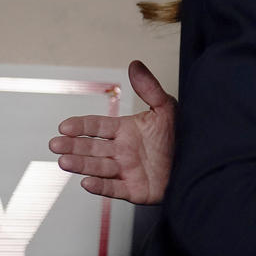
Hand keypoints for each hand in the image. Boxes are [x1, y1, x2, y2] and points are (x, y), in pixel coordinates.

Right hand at [49, 60, 176, 203]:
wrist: (200, 161)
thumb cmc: (183, 135)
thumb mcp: (167, 107)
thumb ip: (149, 88)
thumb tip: (134, 64)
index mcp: (126, 131)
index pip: (97, 127)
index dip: (81, 126)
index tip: (64, 126)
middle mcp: (123, 151)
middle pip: (92, 148)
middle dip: (73, 146)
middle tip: (55, 144)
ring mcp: (127, 171)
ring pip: (98, 167)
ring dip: (81, 165)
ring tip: (64, 161)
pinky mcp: (135, 190)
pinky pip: (114, 189)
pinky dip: (100, 187)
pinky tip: (86, 182)